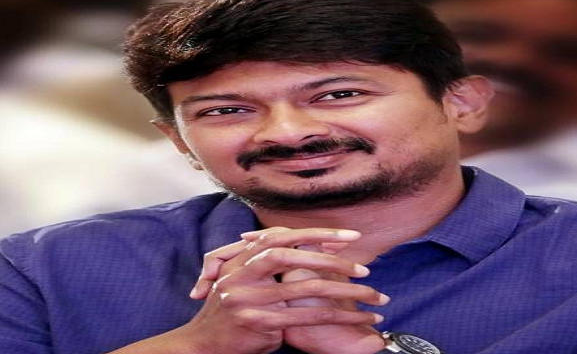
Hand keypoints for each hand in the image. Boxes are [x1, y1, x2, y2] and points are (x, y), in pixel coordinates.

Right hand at [182, 227, 385, 353]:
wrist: (203, 345)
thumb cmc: (233, 313)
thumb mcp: (244, 282)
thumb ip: (269, 265)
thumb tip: (313, 249)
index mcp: (241, 260)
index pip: (283, 237)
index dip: (316, 234)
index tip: (349, 235)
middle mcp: (242, 275)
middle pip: (293, 256)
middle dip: (332, 260)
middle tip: (365, 268)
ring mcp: (248, 299)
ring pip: (307, 289)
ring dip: (347, 293)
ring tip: (374, 295)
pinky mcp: (259, 323)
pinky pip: (307, 318)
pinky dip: (338, 317)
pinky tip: (359, 319)